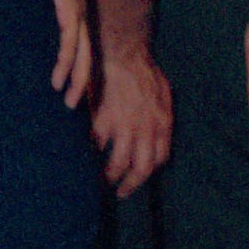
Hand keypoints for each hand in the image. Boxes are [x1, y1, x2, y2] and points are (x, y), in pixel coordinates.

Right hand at [44, 0, 97, 112]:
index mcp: (80, 12)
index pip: (85, 46)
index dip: (83, 67)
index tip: (80, 86)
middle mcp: (83, 16)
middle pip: (88, 56)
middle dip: (84, 82)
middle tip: (80, 104)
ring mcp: (78, 13)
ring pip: (81, 55)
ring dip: (76, 80)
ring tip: (71, 102)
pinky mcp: (70, 9)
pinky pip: (70, 41)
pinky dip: (66, 63)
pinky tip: (61, 79)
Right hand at [92, 46, 171, 193]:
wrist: (124, 56)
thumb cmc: (145, 73)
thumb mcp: (164, 95)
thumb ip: (161, 117)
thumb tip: (157, 134)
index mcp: (163, 123)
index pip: (160, 158)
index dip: (149, 171)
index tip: (139, 176)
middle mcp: (146, 130)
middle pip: (142, 168)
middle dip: (131, 184)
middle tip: (121, 192)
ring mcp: (124, 128)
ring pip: (117, 164)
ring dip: (109, 177)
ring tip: (101, 182)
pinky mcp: (103, 122)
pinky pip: (96, 147)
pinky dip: (90, 156)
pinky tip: (84, 160)